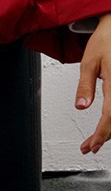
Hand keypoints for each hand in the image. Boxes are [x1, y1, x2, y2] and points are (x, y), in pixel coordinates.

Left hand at [75, 12, 110, 153]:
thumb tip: (81, 107)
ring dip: (110, 131)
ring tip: (94, 140)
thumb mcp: (88, 62)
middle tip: (88, 147)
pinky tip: (106, 127)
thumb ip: (85, 86)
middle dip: (104, 137)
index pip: (110, 116)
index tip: (91, 145)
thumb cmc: (104, 43)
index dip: (101, 134)